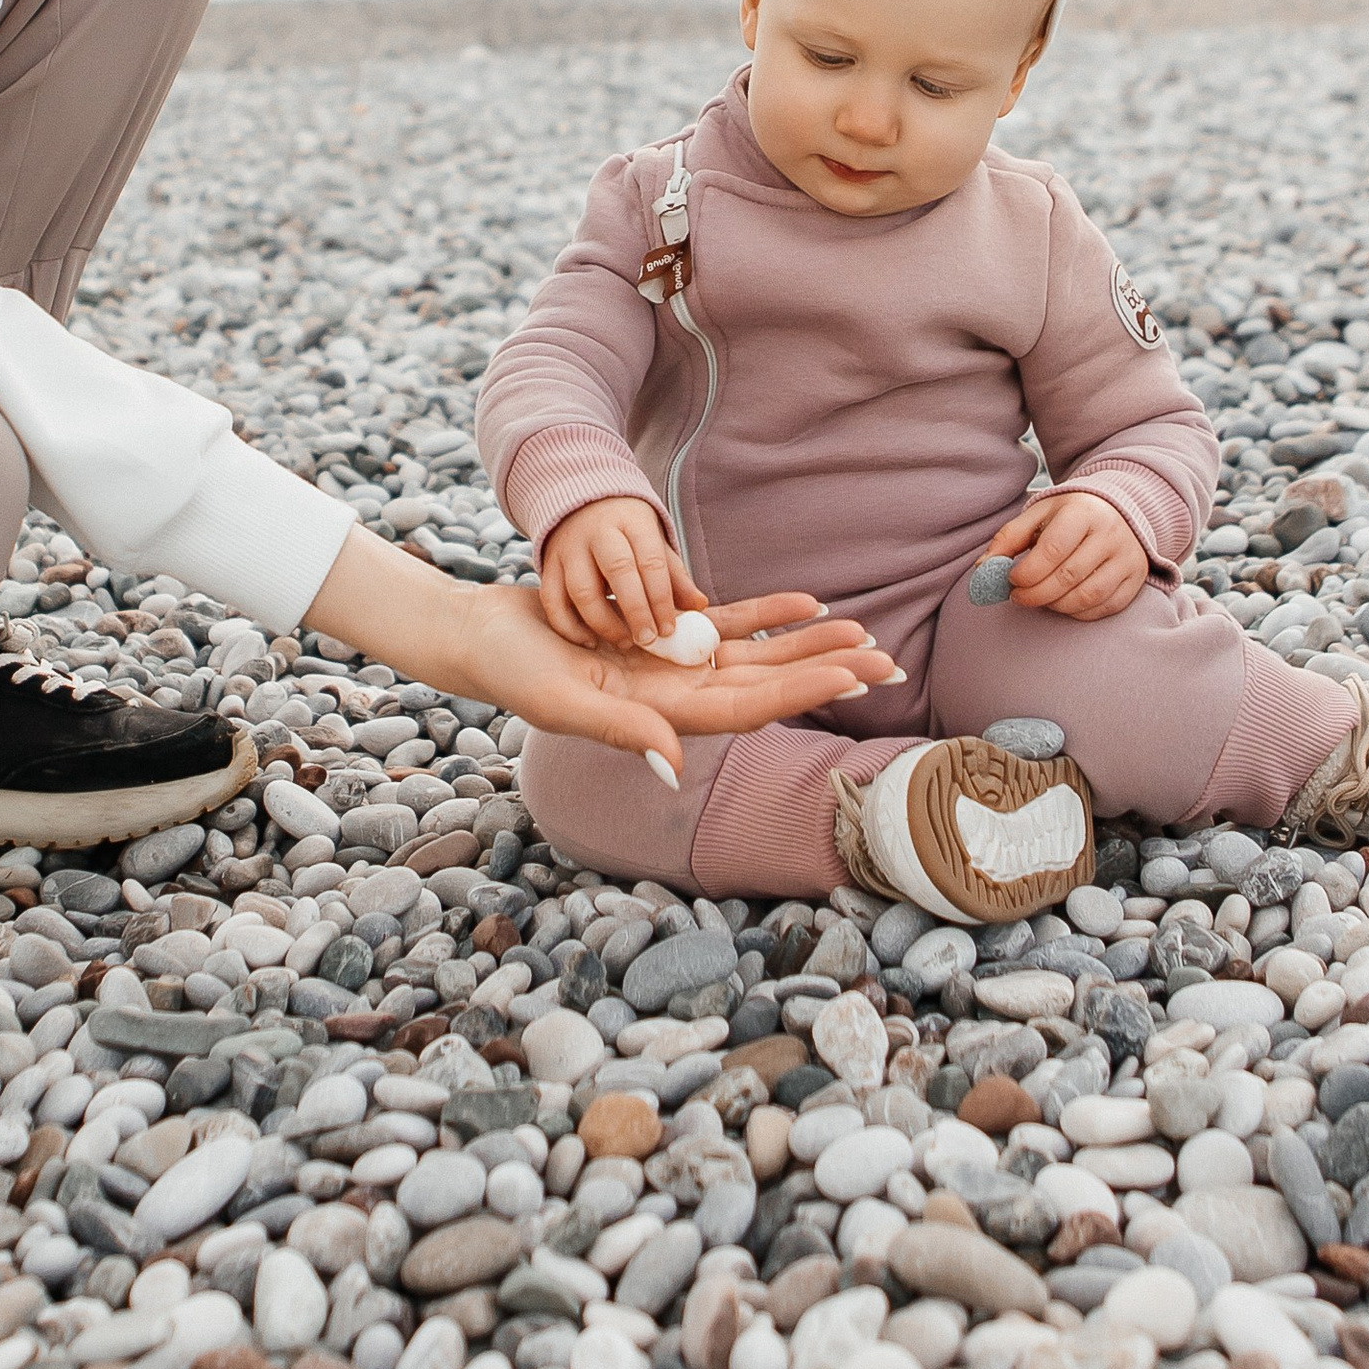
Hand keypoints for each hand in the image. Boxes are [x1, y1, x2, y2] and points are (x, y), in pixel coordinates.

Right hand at [301, 526, 903, 788]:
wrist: (479, 638)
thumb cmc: (511, 672)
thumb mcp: (560, 702)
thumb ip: (620, 732)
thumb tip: (673, 766)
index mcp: (664, 717)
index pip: (750, 706)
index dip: (805, 692)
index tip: (855, 677)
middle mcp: (679, 696)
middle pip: (769, 685)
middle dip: (828, 674)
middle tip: (889, 662)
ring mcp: (673, 667)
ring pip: (757, 656)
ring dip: (809, 646)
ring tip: (863, 633)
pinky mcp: (659, 634)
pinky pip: (724, 624)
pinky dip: (764, 614)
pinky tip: (804, 603)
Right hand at [539, 497, 707, 650]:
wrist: (581, 501)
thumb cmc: (626, 530)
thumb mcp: (653, 541)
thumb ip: (674, 575)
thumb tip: (699, 606)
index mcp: (632, 522)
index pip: (650, 560)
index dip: (661, 597)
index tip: (668, 629)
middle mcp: (598, 532)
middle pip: (618, 571)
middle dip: (635, 610)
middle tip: (648, 639)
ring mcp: (569, 548)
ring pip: (581, 588)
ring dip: (602, 621)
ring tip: (623, 641)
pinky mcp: (548, 565)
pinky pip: (552, 599)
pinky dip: (567, 625)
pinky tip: (588, 641)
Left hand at [987, 486, 1146, 620]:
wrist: (1120, 509)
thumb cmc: (1071, 514)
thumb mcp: (1039, 514)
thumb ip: (1009, 538)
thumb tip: (984, 568)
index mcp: (1083, 512)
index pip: (1053, 549)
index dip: (1028, 571)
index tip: (1011, 580)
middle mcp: (1110, 534)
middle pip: (1069, 576)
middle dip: (1036, 594)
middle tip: (1018, 597)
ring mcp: (1127, 558)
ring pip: (1088, 595)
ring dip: (1056, 605)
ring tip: (1041, 599)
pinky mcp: (1135, 578)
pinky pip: (1106, 606)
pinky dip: (1079, 612)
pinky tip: (1063, 603)